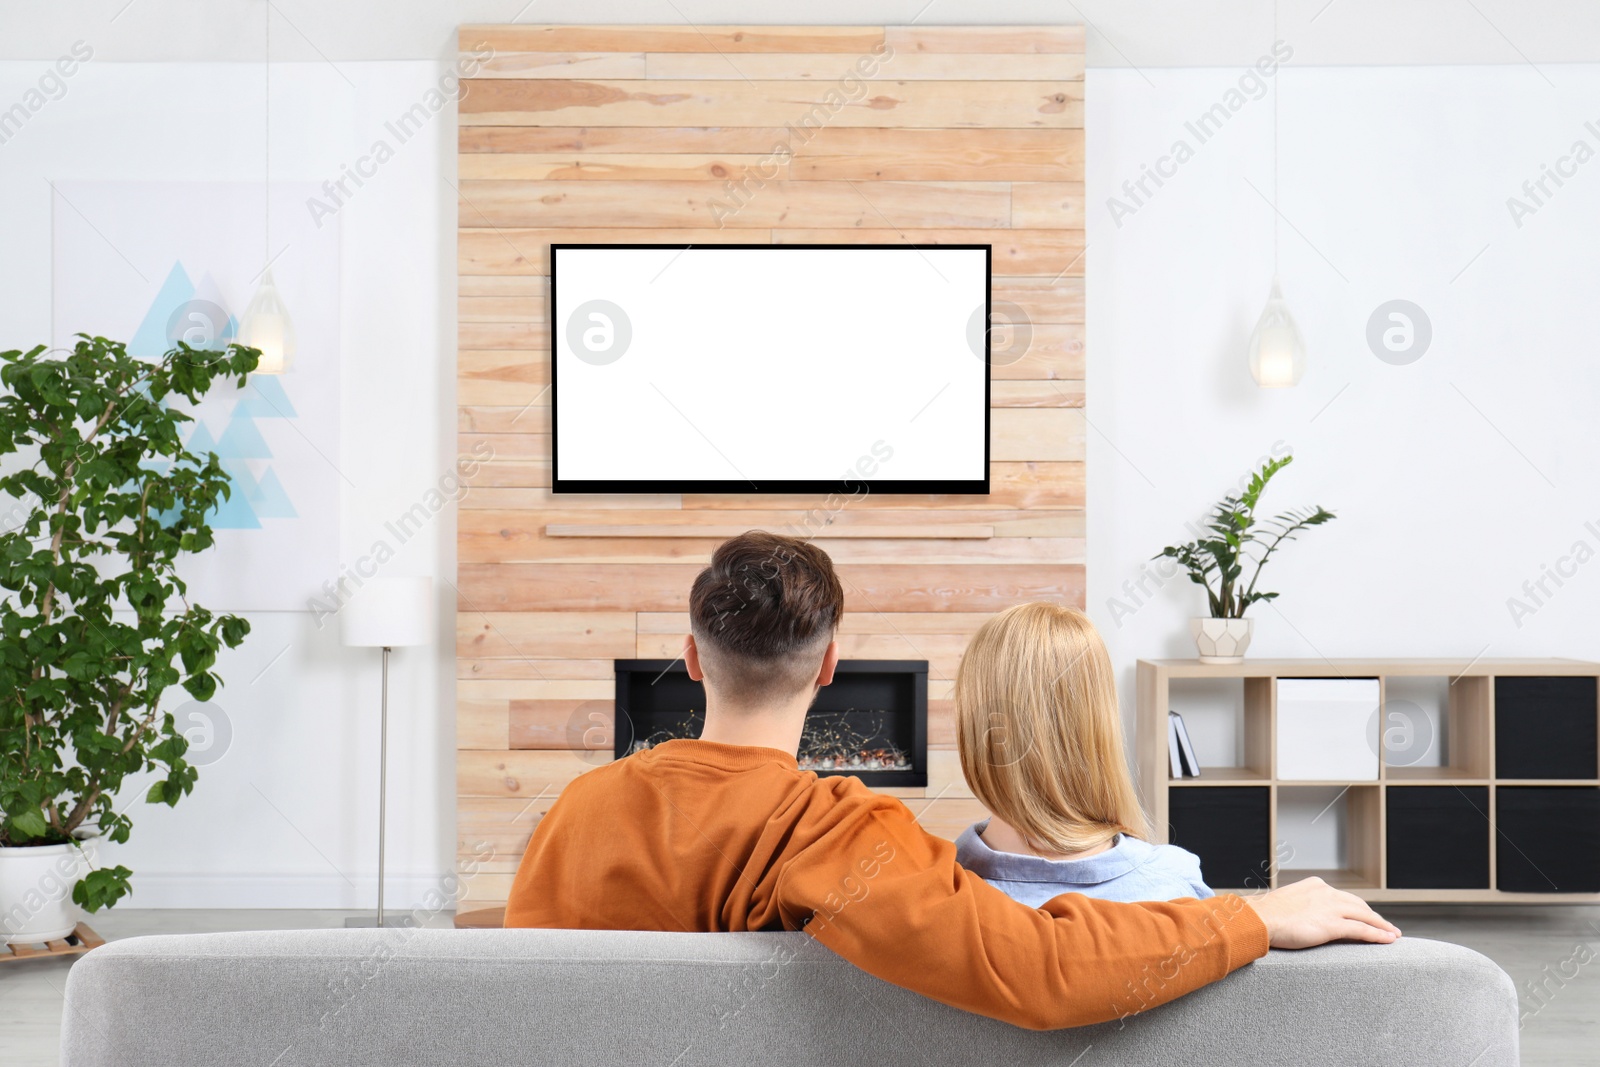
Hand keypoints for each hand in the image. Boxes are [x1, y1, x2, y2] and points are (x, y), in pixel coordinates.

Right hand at [1245, 875, 1400, 948]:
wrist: (1258, 919)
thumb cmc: (1265, 915)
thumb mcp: (1286, 904)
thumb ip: (1300, 908)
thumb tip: (1301, 918)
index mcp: (1315, 885)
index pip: (1343, 897)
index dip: (1358, 908)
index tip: (1366, 915)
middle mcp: (1326, 892)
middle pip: (1358, 905)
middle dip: (1374, 916)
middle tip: (1386, 926)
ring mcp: (1330, 908)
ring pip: (1365, 916)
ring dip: (1382, 926)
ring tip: (1393, 935)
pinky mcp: (1332, 925)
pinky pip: (1362, 930)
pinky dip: (1377, 935)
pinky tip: (1388, 940)